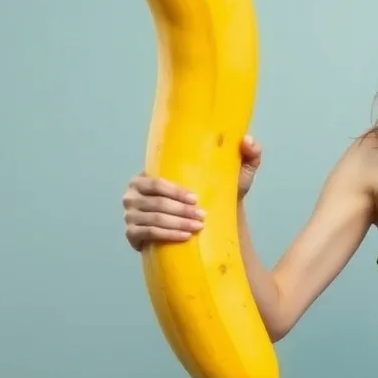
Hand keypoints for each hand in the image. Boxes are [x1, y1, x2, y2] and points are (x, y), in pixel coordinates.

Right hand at [121, 136, 262, 250]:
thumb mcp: (237, 174)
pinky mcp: (132, 234)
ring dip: (176, 224)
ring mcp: (130, 215)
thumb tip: (247, 140)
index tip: (196, 199)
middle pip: (155, 202)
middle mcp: (133, 194)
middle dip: (180, 211)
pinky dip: (167, 236)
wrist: (209, 223)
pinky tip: (184, 236)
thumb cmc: (219, 194)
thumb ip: (247, 155)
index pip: (155, 182)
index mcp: (147, 176)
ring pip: (153, 219)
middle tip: (202, 216)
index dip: (174, 191)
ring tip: (197, 227)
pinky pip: (148, 234)